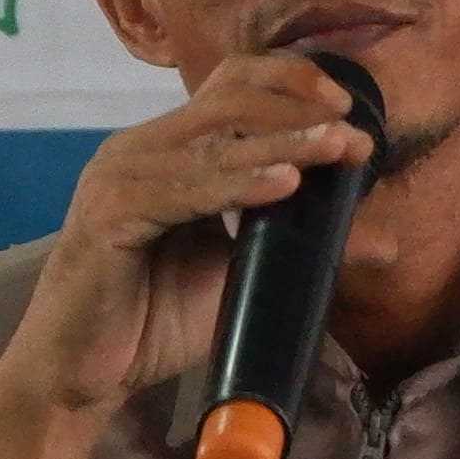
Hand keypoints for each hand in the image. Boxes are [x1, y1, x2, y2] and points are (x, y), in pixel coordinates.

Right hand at [0, 52, 373, 430]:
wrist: (80, 375)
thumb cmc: (155, 322)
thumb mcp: (244, 276)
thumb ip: (299, 246)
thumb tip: (379, 237)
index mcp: (170, 150)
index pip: (232, 85)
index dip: (291, 83)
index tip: (347, 107)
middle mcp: (141, 149)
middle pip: (226, 97)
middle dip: (298, 110)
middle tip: (351, 135)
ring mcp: (119, 177)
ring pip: (211, 141)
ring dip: (281, 142)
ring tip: (333, 149)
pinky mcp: (107, 216)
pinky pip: (180, 189)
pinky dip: (236, 184)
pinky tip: (282, 185)